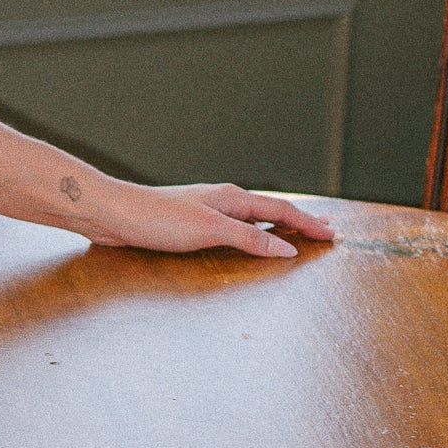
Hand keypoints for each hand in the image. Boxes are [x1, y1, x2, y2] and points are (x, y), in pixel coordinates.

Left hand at [84, 182, 337, 261]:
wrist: (114, 213)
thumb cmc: (158, 219)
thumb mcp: (210, 230)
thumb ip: (249, 238)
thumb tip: (286, 249)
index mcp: (233, 198)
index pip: (282, 211)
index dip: (309, 224)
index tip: (334, 235)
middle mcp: (224, 201)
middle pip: (272, 211)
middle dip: (301, 222)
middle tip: (327, 231)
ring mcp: (208, 211)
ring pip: (253, 219)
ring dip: (278, 226)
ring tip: (297, 234)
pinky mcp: (191, 224)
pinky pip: (234, 229)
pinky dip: (253, 234)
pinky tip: (248, 241)